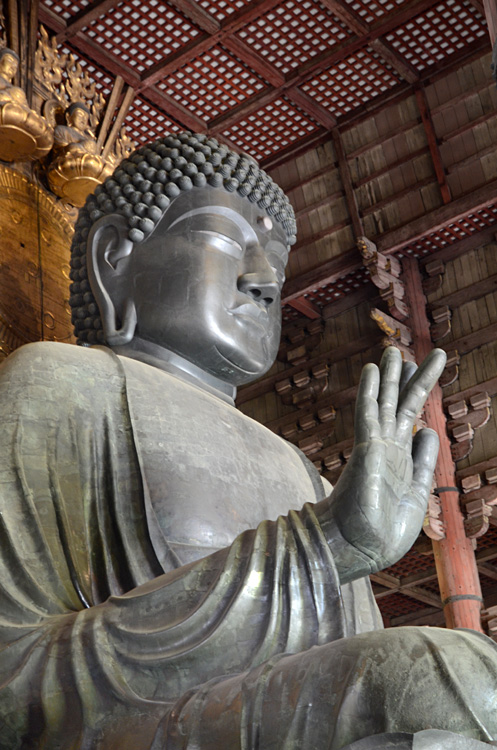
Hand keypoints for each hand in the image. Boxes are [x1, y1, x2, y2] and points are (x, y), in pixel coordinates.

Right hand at [315, 346, 446, 582]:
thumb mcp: (417, 494)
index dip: (418, 396)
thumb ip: (424, 463)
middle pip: (400, 404)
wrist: (361, 548)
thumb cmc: (385, 530)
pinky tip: (372, 368)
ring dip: (391, 376)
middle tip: (408, 353)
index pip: (411, 419)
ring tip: (393, 350)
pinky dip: (369, 390)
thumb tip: (430, 432)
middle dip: (407, 378)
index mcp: (402, 459)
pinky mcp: (366, 449)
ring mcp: (376, 446)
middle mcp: (389, 448)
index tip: (420, 375)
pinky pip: (368, 413)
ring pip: (385, 402)